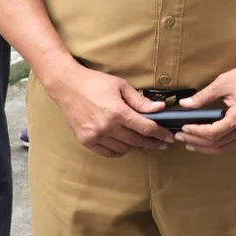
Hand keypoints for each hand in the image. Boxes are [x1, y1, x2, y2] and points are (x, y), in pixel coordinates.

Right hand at [51, 66, 172, 156]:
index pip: (145, 128)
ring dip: (137, 147)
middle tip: (162, 143)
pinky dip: (120, 151)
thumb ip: (141, 101)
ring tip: (144, 142)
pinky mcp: (86, 141)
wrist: (67, 86)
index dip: (160, 134)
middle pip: (137, 141)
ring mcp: (95, 136)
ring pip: (124, 149)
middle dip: (152, 143)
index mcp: (117, 112)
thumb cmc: (95, 83)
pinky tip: (126, 145)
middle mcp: (106, 127)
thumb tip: (161, 108)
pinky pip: (109, 153)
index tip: (169, 137)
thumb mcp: (121, 86)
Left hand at [177, 60, 235, 154]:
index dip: (197, 132)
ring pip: (226, 149)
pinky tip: (208, 144)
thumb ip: (203, 96)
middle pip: (218, 144)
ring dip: (207, 148)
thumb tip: (185, 105)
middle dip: (197, 142)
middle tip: (182, 137)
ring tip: (191, 143)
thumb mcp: (223, 83)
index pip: (214, 133)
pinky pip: (235, 146)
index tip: (184, 128)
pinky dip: (219, 147)